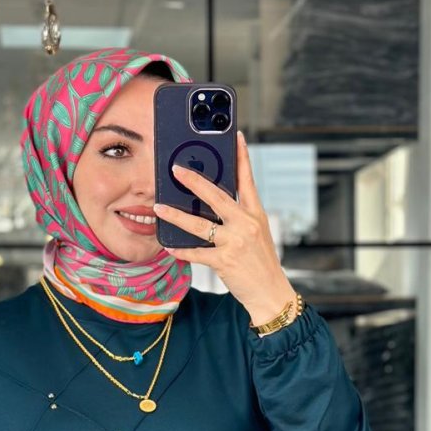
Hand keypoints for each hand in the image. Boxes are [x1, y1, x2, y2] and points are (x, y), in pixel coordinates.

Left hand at [152, 129, 295, 326]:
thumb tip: (212, 206)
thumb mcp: (257, 234)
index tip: (235, 137)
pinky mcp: (225, 261)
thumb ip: (239, 218)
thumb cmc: (261, 263)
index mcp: (256, 215)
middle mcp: (246, 224)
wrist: (271, 293)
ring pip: (200, 225)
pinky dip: (182, 251)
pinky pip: (197, 253)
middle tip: (176, 170)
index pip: (248, 181)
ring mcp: (236, 242)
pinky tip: (169, 247)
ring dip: (176, 216)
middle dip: (195, 181)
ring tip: (159, 207)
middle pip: (217, 196)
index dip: (242, 157)